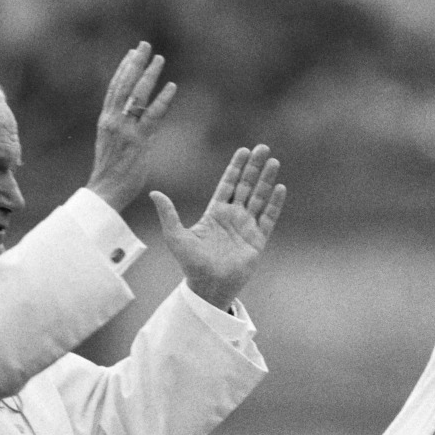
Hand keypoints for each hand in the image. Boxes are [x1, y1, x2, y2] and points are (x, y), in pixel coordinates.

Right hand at [86, 41, 177, 212]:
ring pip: (138, 95)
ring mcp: (126, 130)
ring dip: (150, 75)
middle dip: (135, 63)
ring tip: (159, 58)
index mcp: (106, 120)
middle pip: (125, 84)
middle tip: (145, 45)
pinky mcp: (139, 141)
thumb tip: (135, 118)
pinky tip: (172, 86)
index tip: (131, 52)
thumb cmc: (110, 173)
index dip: (124, 68)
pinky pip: (153, 116)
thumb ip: (121, 128)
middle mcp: (113, 121)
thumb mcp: (111, 144)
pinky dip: (163, 100)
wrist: (105, 191)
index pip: (115, 88)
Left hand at [151, 144, 285, 310]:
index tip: (243, 150)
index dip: (235, 167)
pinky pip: (268, 218)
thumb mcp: (175, 236)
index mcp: (215, 213)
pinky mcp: (257, 240)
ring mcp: (247, 227)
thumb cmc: (190, 264)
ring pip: (259, 198)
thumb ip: (168, 214)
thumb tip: (154, 193)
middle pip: (246, 186)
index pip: (228, 184)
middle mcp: (233, 217)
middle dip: (254, 167)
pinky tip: (280, 188)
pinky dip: (274, 203)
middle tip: (263, 148)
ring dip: (266, 180)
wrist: (208, 286)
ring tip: (274, 161)